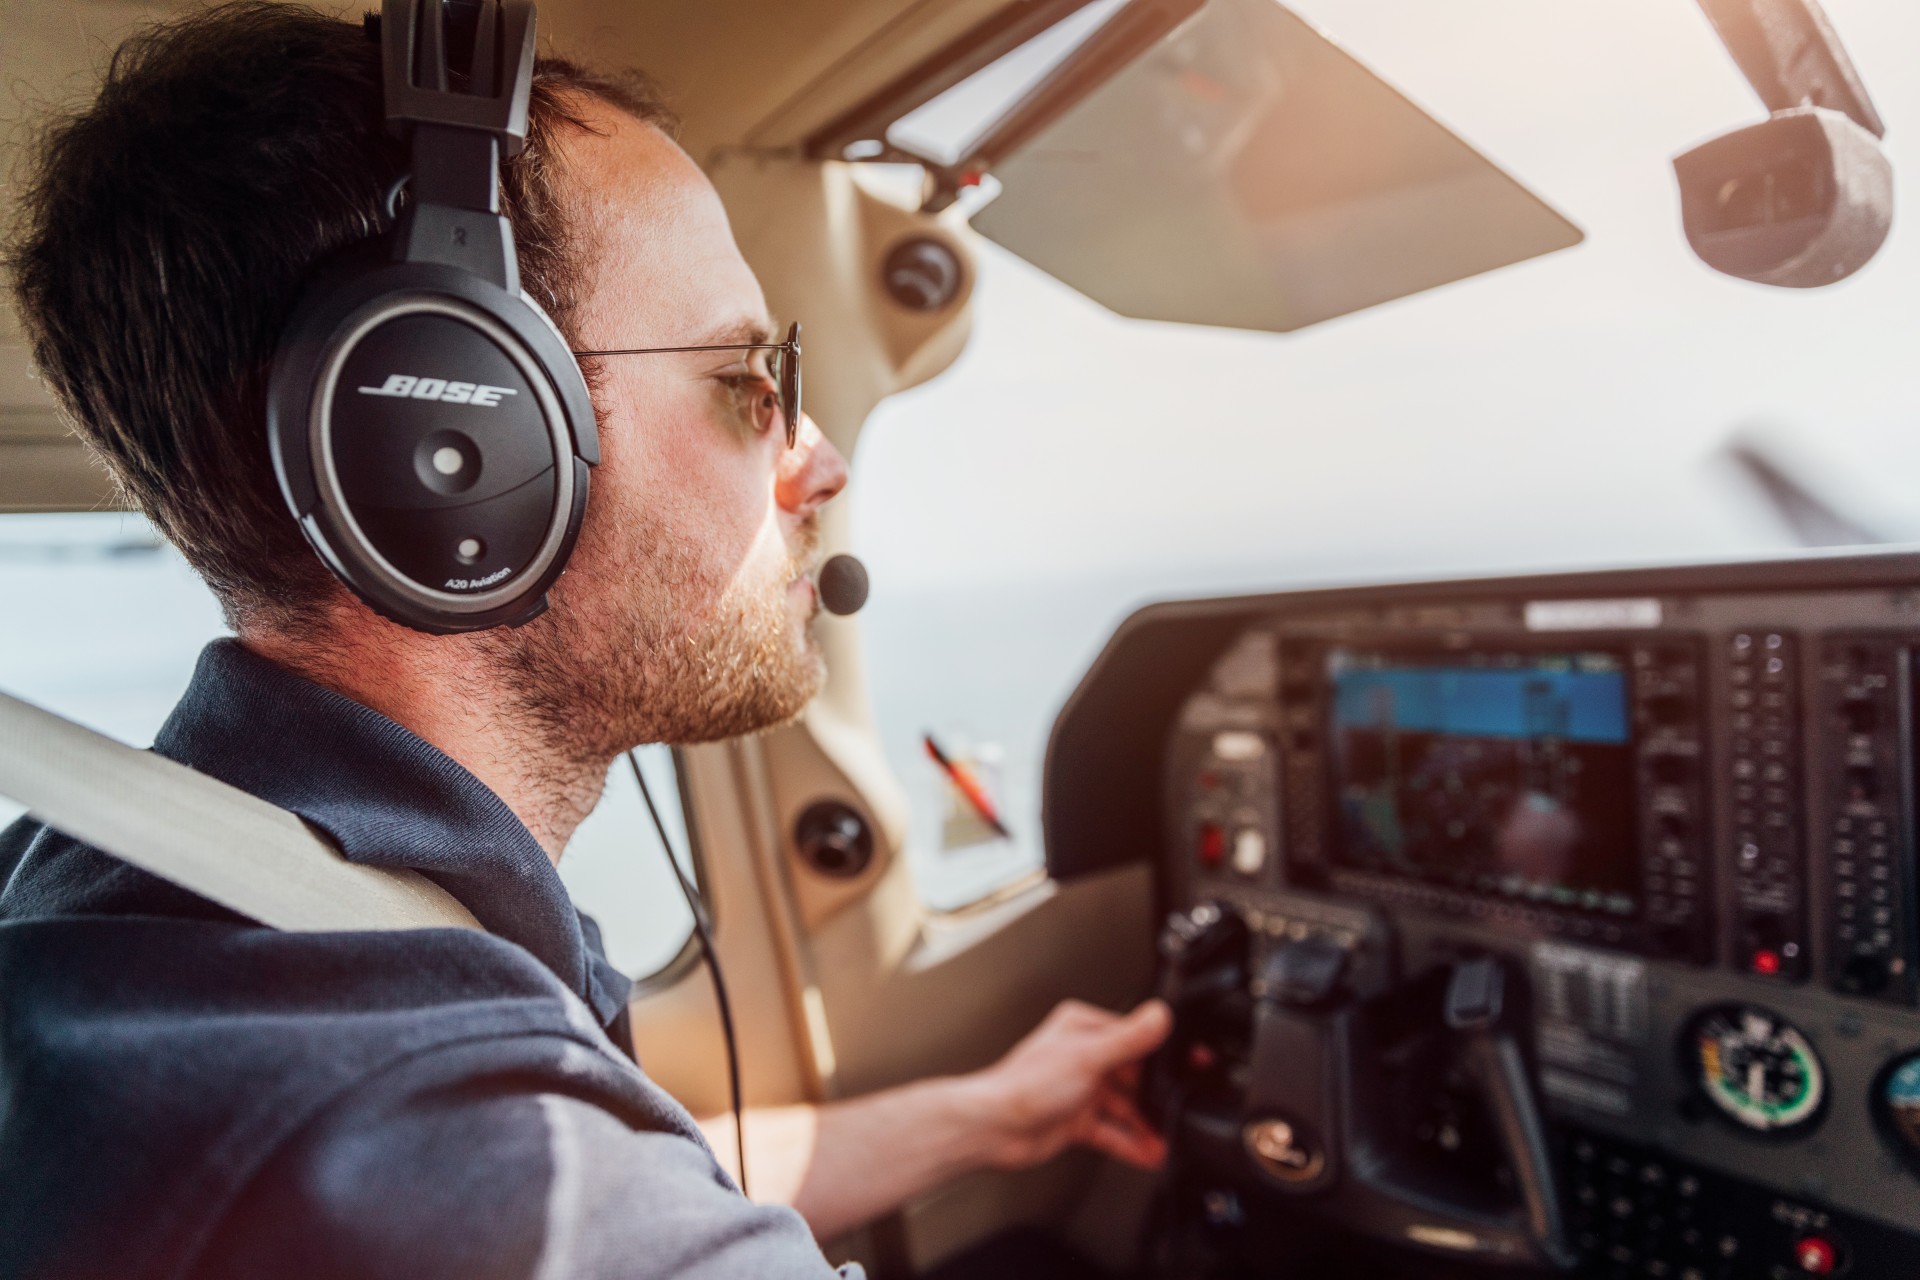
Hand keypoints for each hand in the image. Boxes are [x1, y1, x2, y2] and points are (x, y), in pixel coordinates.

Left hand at [964, 998, 1172, 1172]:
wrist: (994, 1128)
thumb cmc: (1024, 1085)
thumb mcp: (1087, 1057)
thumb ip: (1129, 1039)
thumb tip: (1160, 1014)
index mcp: (1082, 1029)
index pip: (1132, 1037)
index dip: (1160, 1054)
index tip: (1188, 1064)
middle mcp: (1082, 1057)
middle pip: (1132, 1075)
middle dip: (1155, 1096)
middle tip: (1180, 1107)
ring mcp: (1080, 1090)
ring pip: (1124, 1106)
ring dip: (1146, 1124)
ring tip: (1168, 1138)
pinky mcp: (1076, 1120)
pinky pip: (1113, 1132)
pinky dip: (1131, 1143)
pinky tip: (1150, 1152)